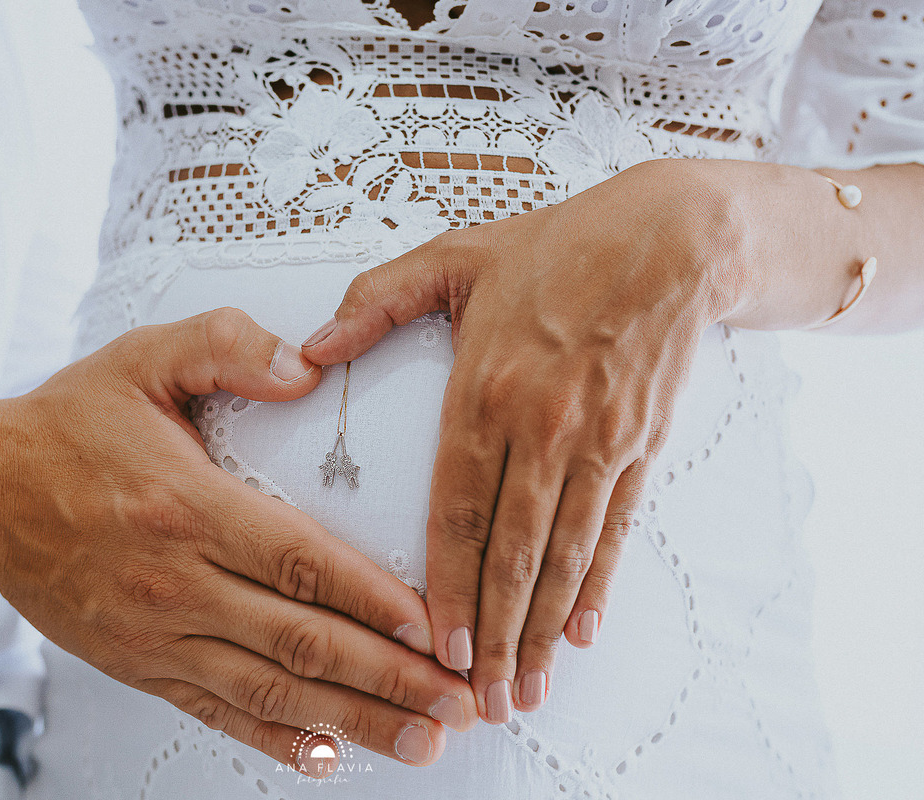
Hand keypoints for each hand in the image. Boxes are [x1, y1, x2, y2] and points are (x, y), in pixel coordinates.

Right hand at [0, 308, 476, 769]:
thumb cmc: (64, 428)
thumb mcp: (139, 358)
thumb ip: (224, 344)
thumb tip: (306, 363)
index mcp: (186, 505)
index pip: (300, 562)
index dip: (376, 600)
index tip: (437, 627)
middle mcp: (176, 582)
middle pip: (303, 641)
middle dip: (393, 677)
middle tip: (461, 699)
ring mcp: (157, 635)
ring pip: (273, 691)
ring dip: (357, 719)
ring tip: (425, 738)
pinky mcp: (141, 665)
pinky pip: (218, 713)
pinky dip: (278, 741)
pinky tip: (331, 757)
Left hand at [301, 159, 749, 722]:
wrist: (670, 240)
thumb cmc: (560, 249)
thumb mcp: (453, 257)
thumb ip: (374, 302)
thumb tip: (310, 347)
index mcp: (485, 389)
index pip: (459, 511)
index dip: (449, 586)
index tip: (437, 645)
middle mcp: (542, 428)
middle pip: (512, 553)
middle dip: (496, 635)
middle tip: (483, 697)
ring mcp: (596, 443)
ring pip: (564, 555)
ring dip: (545, 628)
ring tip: (530, 686)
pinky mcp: (637, 447)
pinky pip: (615, 530)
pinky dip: (598, 585)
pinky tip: (584, 630)